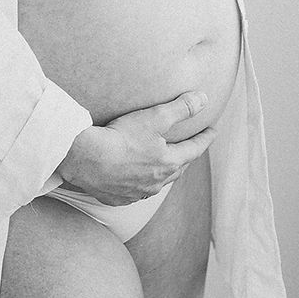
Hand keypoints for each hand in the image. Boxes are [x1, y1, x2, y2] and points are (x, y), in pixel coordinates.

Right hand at [56, 91, 216, 204]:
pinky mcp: (118, 198)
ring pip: (157, 184)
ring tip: (164, 166)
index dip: (204, 139)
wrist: (86, 159)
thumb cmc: (121, 138)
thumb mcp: (155, 117)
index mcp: (168, 163)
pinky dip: (140, 184)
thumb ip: (181, 108)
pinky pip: (135, 192)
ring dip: (164, 174)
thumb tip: (203, 99)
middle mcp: (156, 183)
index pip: (194, 150)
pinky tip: (135, 179)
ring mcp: (137, 192)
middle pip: (178, 169)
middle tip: (190, 148)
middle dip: (186, 157)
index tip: (212, 131)